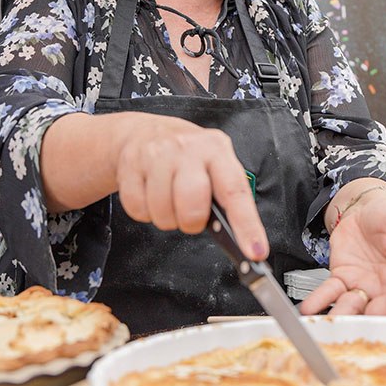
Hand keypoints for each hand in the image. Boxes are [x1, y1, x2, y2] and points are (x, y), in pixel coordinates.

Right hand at [114, 113, 269, 259]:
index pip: (235, 192)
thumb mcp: (214, 164)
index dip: (246, 226)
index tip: (255, 252)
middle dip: (192, 222)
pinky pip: (137, 209)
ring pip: (162, 212)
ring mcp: (156, 155)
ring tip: (169, 200)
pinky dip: (145, 212)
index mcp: (217, 150)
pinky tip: (151, 195)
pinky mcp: (130, 165)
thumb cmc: (187, 157)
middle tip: (191, 215)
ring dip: (167, 218)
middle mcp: (188, 148)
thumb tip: (243, 239)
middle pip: (192, 206)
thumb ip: (226, 195)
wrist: (144, 133)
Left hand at [298, 185, 385, 317]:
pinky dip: (319, 300)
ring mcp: (362, 287)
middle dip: (374, 324)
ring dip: (342, 316)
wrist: (364, 211)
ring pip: (353, 307)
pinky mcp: (341, 279)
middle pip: (381, 312)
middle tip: (368, 335)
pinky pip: (329, 292)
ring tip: (334, 323)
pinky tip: (309, 308)